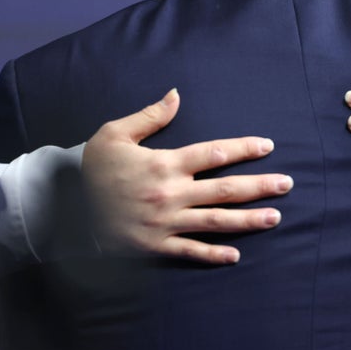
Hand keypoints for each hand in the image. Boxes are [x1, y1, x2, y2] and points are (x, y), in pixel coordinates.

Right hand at [82, 89, 291, 262]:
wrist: (62, 206)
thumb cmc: (93, 167)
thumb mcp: (115, 133)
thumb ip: (150, 116)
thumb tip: (176, 94)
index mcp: (165, 163)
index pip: (213, 154)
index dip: (243, 149)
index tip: (267, 146)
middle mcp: (170, 193)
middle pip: (225, 189)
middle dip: (260, 186)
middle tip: (287, 184)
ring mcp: (164, 222)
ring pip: (215, 221)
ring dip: (248, 220)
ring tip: (275, 217)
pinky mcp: (154, 246)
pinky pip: (189, 251)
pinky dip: (213, 254)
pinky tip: (235, 254)